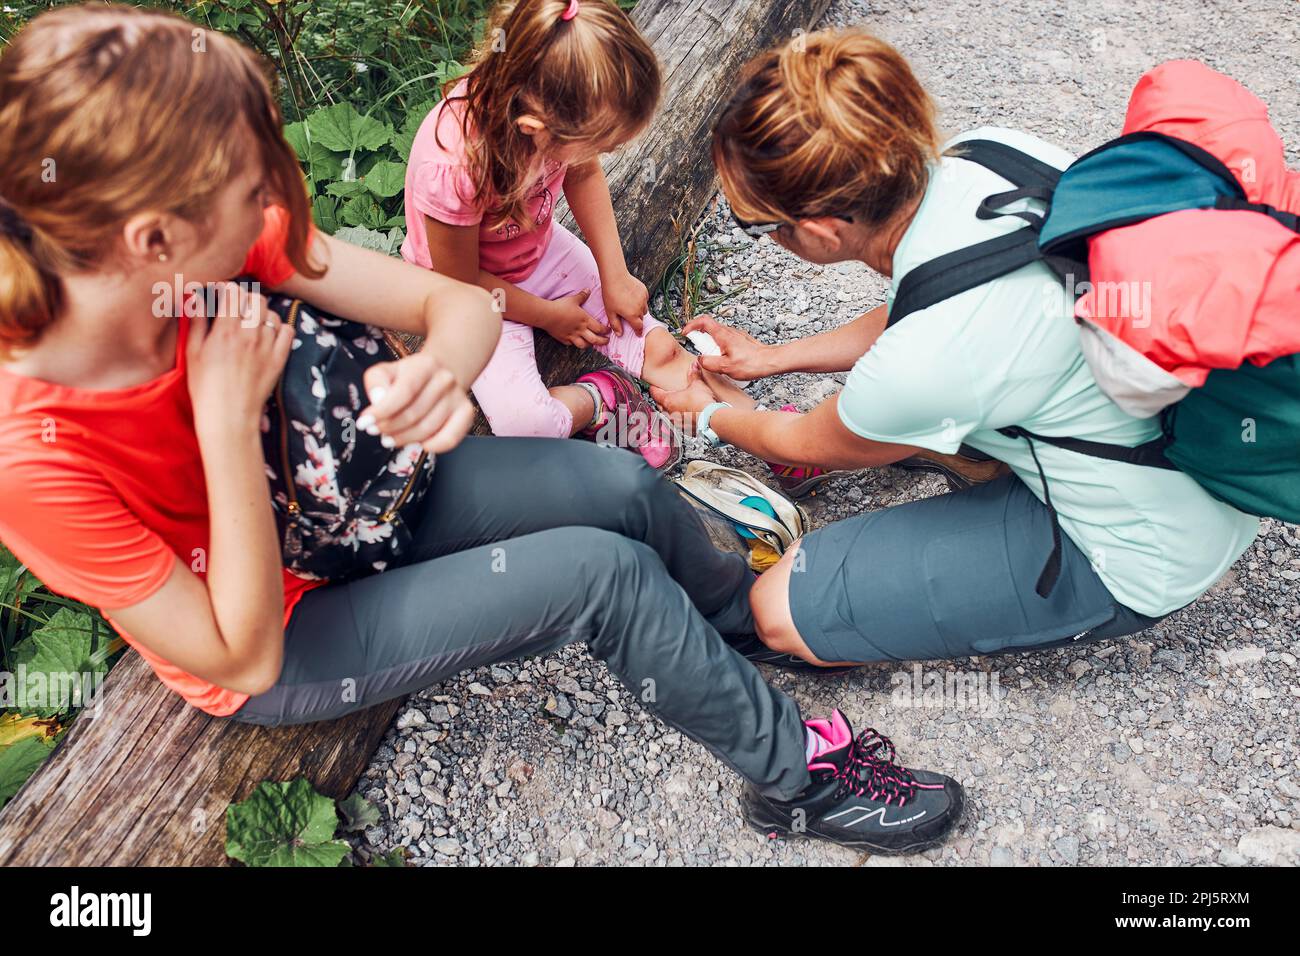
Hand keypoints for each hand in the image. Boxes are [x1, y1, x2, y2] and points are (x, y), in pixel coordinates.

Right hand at [187, 282, 293, 435]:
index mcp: (225, 330)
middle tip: (236, 306)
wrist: (228, 416)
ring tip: (251, 321)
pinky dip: (279, 328)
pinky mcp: (279, 359)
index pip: (233, 292)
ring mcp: (267, 346)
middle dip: (245, 297)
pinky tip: (268, 334)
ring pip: (272, 313)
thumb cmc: (205, 386)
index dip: (226, 287)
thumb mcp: (192, 352)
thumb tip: (195, 298)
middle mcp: (249, 334)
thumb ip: (196, 322)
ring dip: (261, 312)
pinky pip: (288, 332)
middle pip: (256, 298)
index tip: (220, 292)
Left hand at [356, 351, 475, 454]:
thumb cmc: (409, 377)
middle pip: (414, 414)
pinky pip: (450, 438)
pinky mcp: (466, 414)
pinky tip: (419, 444)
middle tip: (376, 431)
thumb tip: (378, 401)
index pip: (405, 391)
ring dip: (404, 439)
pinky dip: (432, 446)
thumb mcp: (387, 371)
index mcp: (425, 365)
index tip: (365, 422)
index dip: (383, 410)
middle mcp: (445, 380)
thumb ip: (376, 382)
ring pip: (428, 429)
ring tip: (390, 438)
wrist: (441, 373)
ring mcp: (458, 397)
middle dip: (389, 427)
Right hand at [541, 291, 609, 348]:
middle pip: (595, 340)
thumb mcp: (573, 299)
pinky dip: (575, 344)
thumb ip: (582, 296)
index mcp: (585, 320)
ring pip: (584, 345)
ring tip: (592, 344)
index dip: (605, 330)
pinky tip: (575, 342)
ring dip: (590, 345)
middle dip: (602, 341)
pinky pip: (571, 344)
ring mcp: (572, 336)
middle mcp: (580, 330)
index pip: (599, 328)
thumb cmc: (561, 306)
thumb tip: (588, 290)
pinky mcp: (563, 339)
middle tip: (606, 341)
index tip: (609, 331)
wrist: (547, 315)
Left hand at [600, 269, 647, 336]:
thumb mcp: (610, 312)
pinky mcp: (644, 291)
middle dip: (637, 319)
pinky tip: (632, 297)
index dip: (638, 332)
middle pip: (641, 318)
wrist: (615, 277)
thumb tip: (620, 334)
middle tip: (629, 316)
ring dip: (639, 310)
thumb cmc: (610, 294)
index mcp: (632, 315)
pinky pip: (645, 299)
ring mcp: (643, 299)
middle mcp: (640, 308)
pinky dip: (640, 301)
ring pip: (644, 309)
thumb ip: (615, 324)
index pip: (639, 327)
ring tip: (630, 306)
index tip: (638, 334)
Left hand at [649, 360, 720, 433]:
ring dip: (670, 409)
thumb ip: (694, 375)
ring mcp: (676, 421)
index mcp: (669, 401)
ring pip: (668, 414)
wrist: (712, 418)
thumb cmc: (702, 404)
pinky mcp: (684, 428)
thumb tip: (694, 366)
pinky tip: (686, 414)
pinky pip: (678, 421)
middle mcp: (670, 412)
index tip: (653, 386)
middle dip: (661, 399)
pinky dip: (680, 417)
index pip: (655, 393)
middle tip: (665, 394)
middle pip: (660, 404)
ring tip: (676, 404)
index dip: (653, 388)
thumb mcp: (697, 385)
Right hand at [682, 315, 775, 380]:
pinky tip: (726, 361)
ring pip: (717, 335)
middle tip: (702, 352)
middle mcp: (729, 331)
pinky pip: (726, 341)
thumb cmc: (752, 363)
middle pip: (709, 328)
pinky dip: (720, 348)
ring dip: (711, 345)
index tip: (685, 333)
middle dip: (701, 339)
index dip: (691, 325)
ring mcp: (736, 335)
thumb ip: (709, 362)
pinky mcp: (741, 341)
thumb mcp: (726, 367)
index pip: (703, 321)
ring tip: (716, 360)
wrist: (771, 361)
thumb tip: (700, 359)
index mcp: (723, 335)